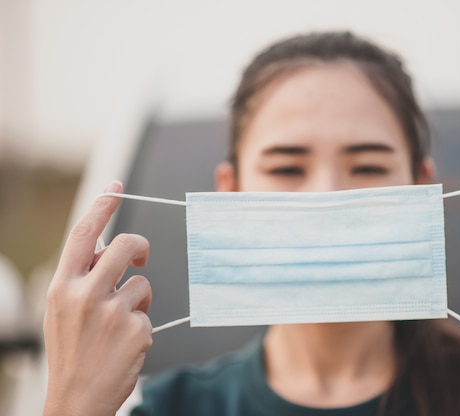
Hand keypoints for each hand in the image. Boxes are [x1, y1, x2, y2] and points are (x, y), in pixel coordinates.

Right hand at [44, 181, 152, 415]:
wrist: (76, 400)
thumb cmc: (71, 352)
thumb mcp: (63, 310)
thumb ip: (82, 278)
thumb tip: (106, 248)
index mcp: (62, 286)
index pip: (83, 234)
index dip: (102, 207)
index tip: (117, 189)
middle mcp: (85, 294)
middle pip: (125, 245)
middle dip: (139, 246)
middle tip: (141, 256)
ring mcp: (112, 311)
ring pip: (143, 283)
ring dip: (139, 299)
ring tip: (120, 324)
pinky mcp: (136, 329)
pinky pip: (149, 313)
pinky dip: (141, 325)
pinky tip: (125, 345)